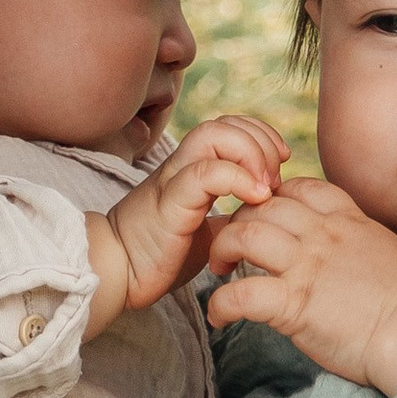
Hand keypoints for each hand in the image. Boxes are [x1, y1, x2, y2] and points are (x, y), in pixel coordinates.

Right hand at [86, 116, 286, 330]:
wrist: (116, 274)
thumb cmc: (159, 254)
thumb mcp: (207, 232)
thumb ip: (230, 217)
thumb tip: (264, 216)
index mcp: (190, 169)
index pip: (229, 126)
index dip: (260, 135)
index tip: (280, 164)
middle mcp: (180, 166)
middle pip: (223, 123)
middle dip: (260, 140)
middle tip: (275, 178)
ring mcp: (173, 180)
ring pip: (212, 135)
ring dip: (250, 152)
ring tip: (266, 187)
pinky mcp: (169, 203)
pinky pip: (204, 173)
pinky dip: (237, 179)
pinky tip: (256, 199)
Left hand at [205, 174, 396, 391]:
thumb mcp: (388, 253)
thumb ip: (360, 243)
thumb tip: (347, 254)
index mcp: (349, 221)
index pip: (300, 188)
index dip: (274, 196)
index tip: (264, 215)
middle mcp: (324, 235)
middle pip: (264, 206)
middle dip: (240, 219)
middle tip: (231, 245)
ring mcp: (306, 266)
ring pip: (244, 234)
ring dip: (222, 249)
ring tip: (218, 269)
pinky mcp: (294, 303)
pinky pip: (241, 294)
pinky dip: (221, 304)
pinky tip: (219, 316)